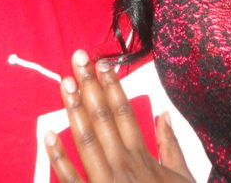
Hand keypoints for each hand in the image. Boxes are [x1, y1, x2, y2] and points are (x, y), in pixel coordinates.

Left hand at [46, 50, 194, 182]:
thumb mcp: (182, 177)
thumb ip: (171, 145)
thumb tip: (163, 113)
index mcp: (143, 158)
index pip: (125, 113)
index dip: (113, 86)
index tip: (103, 63)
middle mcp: (123, 166)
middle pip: (104, 118)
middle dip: (90, 86)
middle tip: (78, 58)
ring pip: (87, 140)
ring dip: (74, 110)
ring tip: (65, 83)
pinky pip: (70, 179)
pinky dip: (57, 156)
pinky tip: (48, 133)